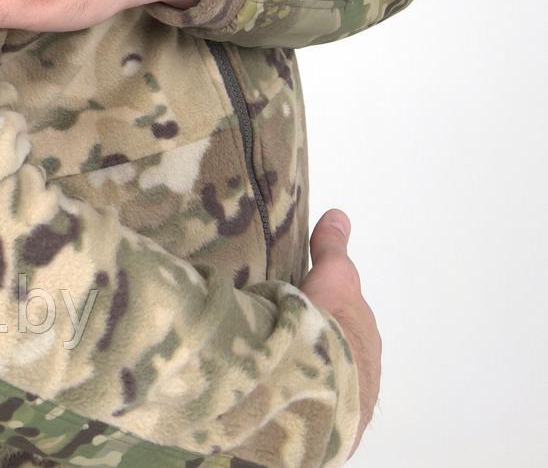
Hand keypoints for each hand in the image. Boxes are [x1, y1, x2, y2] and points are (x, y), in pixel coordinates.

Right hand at [299, 209, 380, 458]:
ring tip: (276, 364)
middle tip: (286, 332)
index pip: (346, 319)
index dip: (326, 309)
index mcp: (365, 334)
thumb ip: (332, 249)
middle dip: (319, 341)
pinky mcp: (329, 426)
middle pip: (338, 349)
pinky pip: (311, 401)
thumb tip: (339, 214)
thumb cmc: (329, 323)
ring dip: (308, 370)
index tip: (304, 306)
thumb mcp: (332, 276)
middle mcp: (365, 368)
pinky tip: (276, 390)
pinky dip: (298, 392)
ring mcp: (350, 400)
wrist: (324, 381)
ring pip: (326, 377)